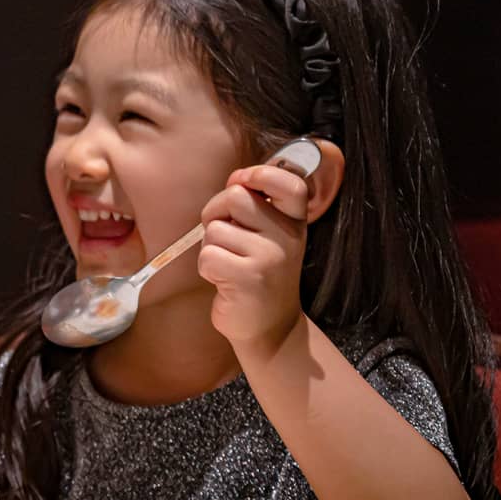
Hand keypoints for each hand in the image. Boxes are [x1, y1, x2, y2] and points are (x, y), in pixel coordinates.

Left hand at [198, 163, 310, 348]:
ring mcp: (270, 257)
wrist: (271, 327)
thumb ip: (255, 206)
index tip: (245, 179)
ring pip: (215, 229)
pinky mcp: (248, 278)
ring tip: (230, 266)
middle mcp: (287, 237)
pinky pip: (207, 256)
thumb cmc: (259, 273)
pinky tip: (224, 282)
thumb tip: (237, 179)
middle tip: (226, 239)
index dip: (263, 172)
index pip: (291, 184)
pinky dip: (206, 268)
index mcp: (294, 222)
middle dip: (216, 212)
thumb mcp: (268, 236)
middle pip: (235, 197)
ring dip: (211, 247)